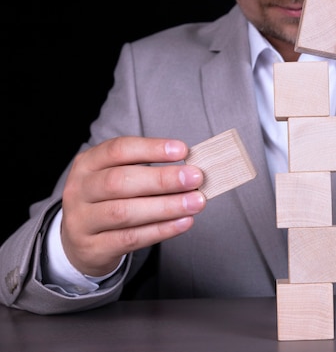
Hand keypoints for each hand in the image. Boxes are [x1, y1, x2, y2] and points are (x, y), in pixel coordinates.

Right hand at [60, 137, 205, 276]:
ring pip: (124, 212)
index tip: (183, 150)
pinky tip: (184, 222)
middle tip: (195, 178)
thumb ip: (147, 171)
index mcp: (87, 164)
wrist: (80, 243)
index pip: (118, 150)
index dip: (151, 149)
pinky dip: (161, 230)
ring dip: (166, 206)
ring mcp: (82, 221)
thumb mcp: (118, 178)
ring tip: (196, 202)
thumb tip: (189, 170)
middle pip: (119, 181)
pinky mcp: (93, 248)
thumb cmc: (109, 202)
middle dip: (162, 179)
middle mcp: (79, 190)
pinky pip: (130, 239)